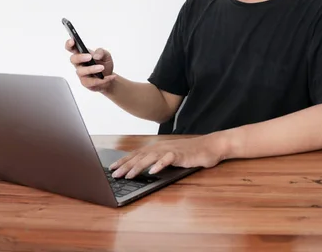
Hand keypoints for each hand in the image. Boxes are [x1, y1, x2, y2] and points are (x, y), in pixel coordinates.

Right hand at [66, 39, 116, 91]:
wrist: (109, 77)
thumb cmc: (104, 64)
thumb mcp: (106, 55)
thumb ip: (101, 52)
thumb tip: (96, 56)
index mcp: (82, 54)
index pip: (71, 48)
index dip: (69, 44)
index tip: (73, 41)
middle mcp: (79, 63)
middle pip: (73, 59)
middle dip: (80, 57)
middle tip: (90, 57)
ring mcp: (81, 74)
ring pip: (81, 71)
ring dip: (92, 69)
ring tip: (102, 67)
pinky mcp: (86, 83)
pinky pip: (92, 82)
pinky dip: (102, 79)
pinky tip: (110, 76)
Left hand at [109, 134, 226, 178]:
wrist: (210, 146)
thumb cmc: (191, 152)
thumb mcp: (171, 156)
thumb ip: (158, 160)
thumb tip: (145, 169)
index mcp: (157, 147)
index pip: (137, 154)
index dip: (124, 161)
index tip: (112, 168)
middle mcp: (161, 147)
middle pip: (140, 156)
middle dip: (125, 165)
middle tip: (114, 174)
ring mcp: (170, 150)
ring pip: (150, 158)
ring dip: (138, 166)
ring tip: (128, 175)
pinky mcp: (181, 154)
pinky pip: (168, 159)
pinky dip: (159, 165)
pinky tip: (153, 171)